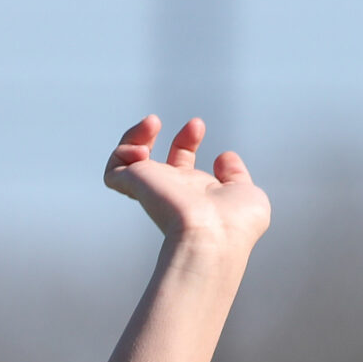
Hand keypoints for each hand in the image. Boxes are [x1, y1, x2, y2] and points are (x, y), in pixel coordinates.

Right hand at [104, 115, 269, 252]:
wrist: (213, 237)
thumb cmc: (234, 226)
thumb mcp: (248, 194)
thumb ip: (237, 175)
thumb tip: (224, 158)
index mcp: (194, 194)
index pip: (181, 165)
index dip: (187, 141)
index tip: (197, 126)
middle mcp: (170, 191)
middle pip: (150, 161)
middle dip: (153, 133)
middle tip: (174, 123)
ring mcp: (152, 189)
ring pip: (125, 163)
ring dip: (135, 136)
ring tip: (152, 123)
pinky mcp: (134, 186)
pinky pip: (113, 170)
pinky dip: (123, 151)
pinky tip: (142, 150)